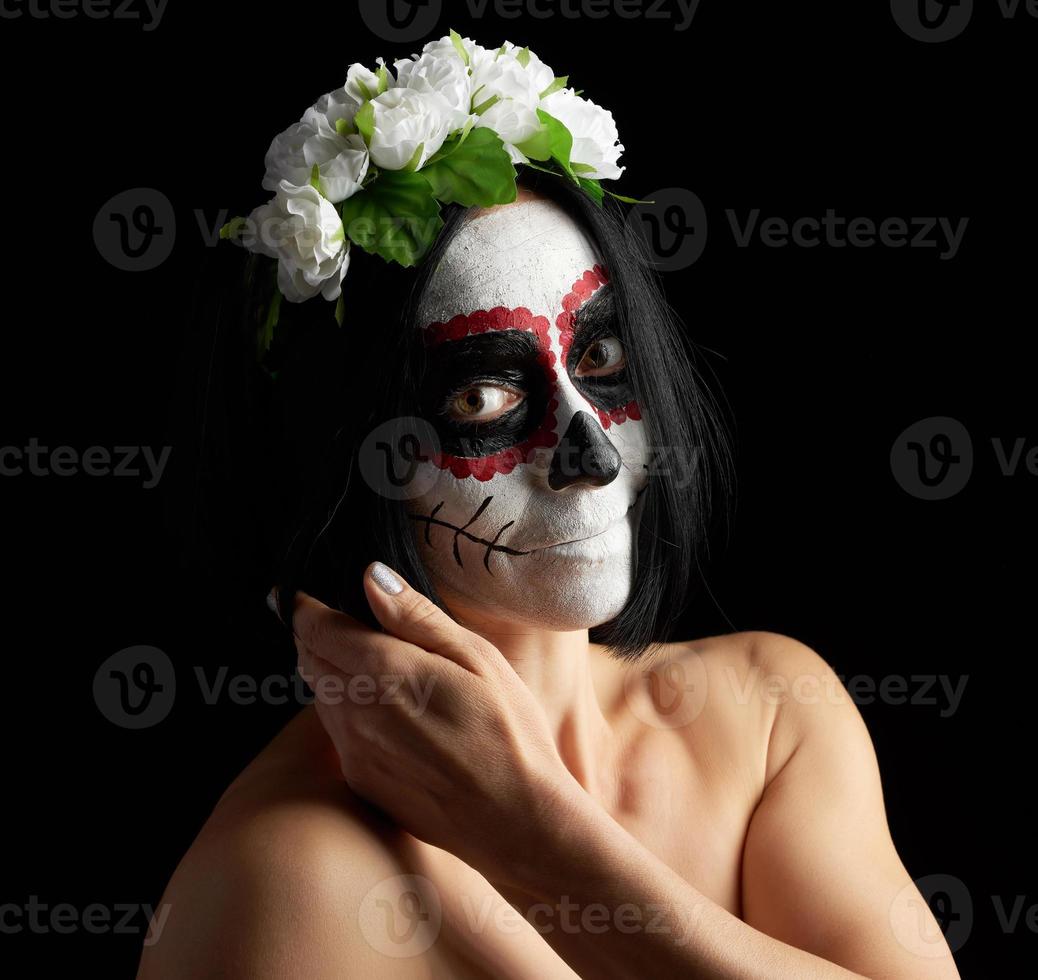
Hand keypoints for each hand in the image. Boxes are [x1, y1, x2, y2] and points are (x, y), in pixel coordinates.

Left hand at [288, 561, 590, 891]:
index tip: (292, 593)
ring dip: (327, 671)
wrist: (517, 821)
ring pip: (320, 696)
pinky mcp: (362, 780)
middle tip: (326, 619)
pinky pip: (337, 732)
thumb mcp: (476, 657)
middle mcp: (356, 712)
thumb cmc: (509, 731)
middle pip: (309, 660)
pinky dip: (344, 708)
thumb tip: (371, 577)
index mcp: (384, 673)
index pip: (317, 628)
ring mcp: (355, 751)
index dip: (302, 606)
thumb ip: (416, 617)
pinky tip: (381, 708)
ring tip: (355, 657)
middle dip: (311, 635)